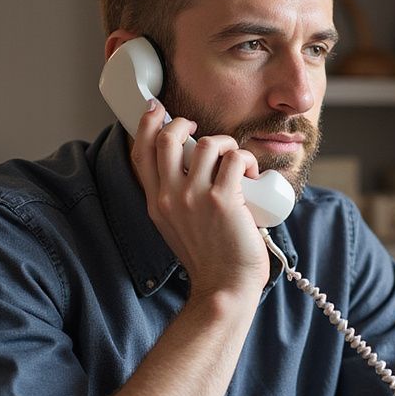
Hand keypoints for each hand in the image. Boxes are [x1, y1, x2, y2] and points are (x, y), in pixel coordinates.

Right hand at [130, 100, 268, 298]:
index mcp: (157, 203)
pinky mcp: (223, 199)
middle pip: (169, 138)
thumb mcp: (177, 226)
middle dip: (184, 122)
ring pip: (208, 143)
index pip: (142, 152)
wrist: (224, 287)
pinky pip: (236, 158)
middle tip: (200, 130)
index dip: (147, 124)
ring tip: (238, 164)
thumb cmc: (210, 259)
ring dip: (227, 146)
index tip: (155, 108)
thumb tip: (189, 166)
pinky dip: (248, 161)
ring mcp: (195, 197)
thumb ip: (176, 198)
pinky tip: (252, 176)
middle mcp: (170, 197)